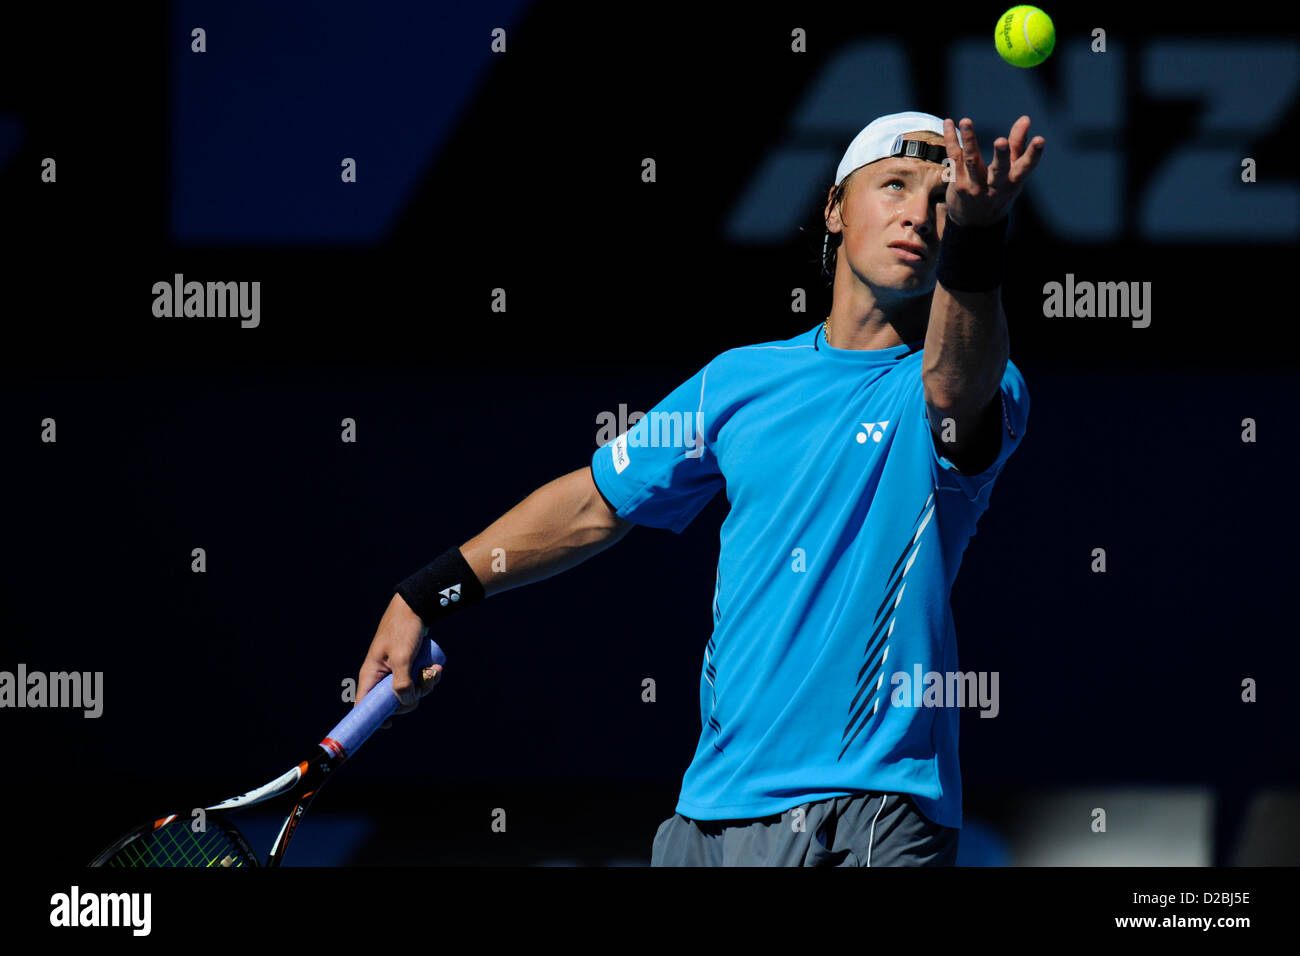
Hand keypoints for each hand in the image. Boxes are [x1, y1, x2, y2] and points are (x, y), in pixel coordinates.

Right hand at [355, 592, 441, 728]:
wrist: (416, 607)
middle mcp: (381, 676)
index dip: (373, 718)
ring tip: (434, 671)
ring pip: (411, 692)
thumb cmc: (403, 629)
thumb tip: (407, 703)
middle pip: (394, 702)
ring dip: (426, 686)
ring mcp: (395, 671)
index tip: (388, 725)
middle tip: (424, 683)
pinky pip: (418, 681)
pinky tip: (437, 668)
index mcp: (371, 675)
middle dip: (413, 697)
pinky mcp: (408, 666)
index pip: (363, 704)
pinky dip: (428, 678)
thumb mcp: (402, 657)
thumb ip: (402, 682)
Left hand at [942, 115, 1044, 227]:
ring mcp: (974, 186)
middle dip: (1001, 155)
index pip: (1026, 168)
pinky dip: (951, 139)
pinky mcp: (957, 183)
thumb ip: (1018, 144)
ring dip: (969, 139)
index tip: (1040, 140)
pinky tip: (949, 123)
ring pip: (971, 161)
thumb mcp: (1013, 173)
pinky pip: (953, 157)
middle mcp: (994, 186)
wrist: (974, 222)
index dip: (1033, 154)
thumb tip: (1025, 119)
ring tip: (966, 121)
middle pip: (998, 170)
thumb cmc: (999, 190)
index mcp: (1013, 182)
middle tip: (1001, 141)